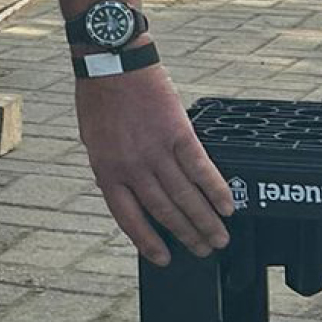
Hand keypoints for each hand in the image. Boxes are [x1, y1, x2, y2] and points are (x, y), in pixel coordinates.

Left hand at [75, 60, 231, 265]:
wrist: (112, 62)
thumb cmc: (98, 98)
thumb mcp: (93, 141)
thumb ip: (111, 169)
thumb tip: (130, 194)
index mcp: (107, 170)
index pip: (129, 217)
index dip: (148, 242)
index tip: (163, 259)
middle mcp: (132, 166)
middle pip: (164, 211)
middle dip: (186, 235)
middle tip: (204, 252)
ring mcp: (156, 150)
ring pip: (186, 196)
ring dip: (206, 220)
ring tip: (220, 238)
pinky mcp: (178, 133)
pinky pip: (201, 168)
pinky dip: (216, 190)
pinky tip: (228, 205)